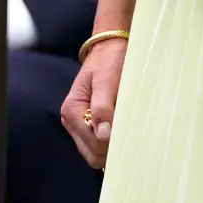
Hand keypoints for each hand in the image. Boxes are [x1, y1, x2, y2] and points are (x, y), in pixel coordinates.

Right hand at [61, 38, 127, 169]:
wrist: (109, 48)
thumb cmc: (109, 60)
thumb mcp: (106, 79)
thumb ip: (102, 106)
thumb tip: (103, 134)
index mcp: (72, 110)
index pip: (92, 143)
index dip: (111, 142)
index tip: (129, 131)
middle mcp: (71, 120)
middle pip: (92, 154)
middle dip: (111, 149)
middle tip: (131, 133)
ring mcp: (78, 124)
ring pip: (95, 153)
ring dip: (111, 147)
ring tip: (127, 130)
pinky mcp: (88, 124)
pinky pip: (98, 144)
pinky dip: (110, 143)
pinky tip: (122, 130)